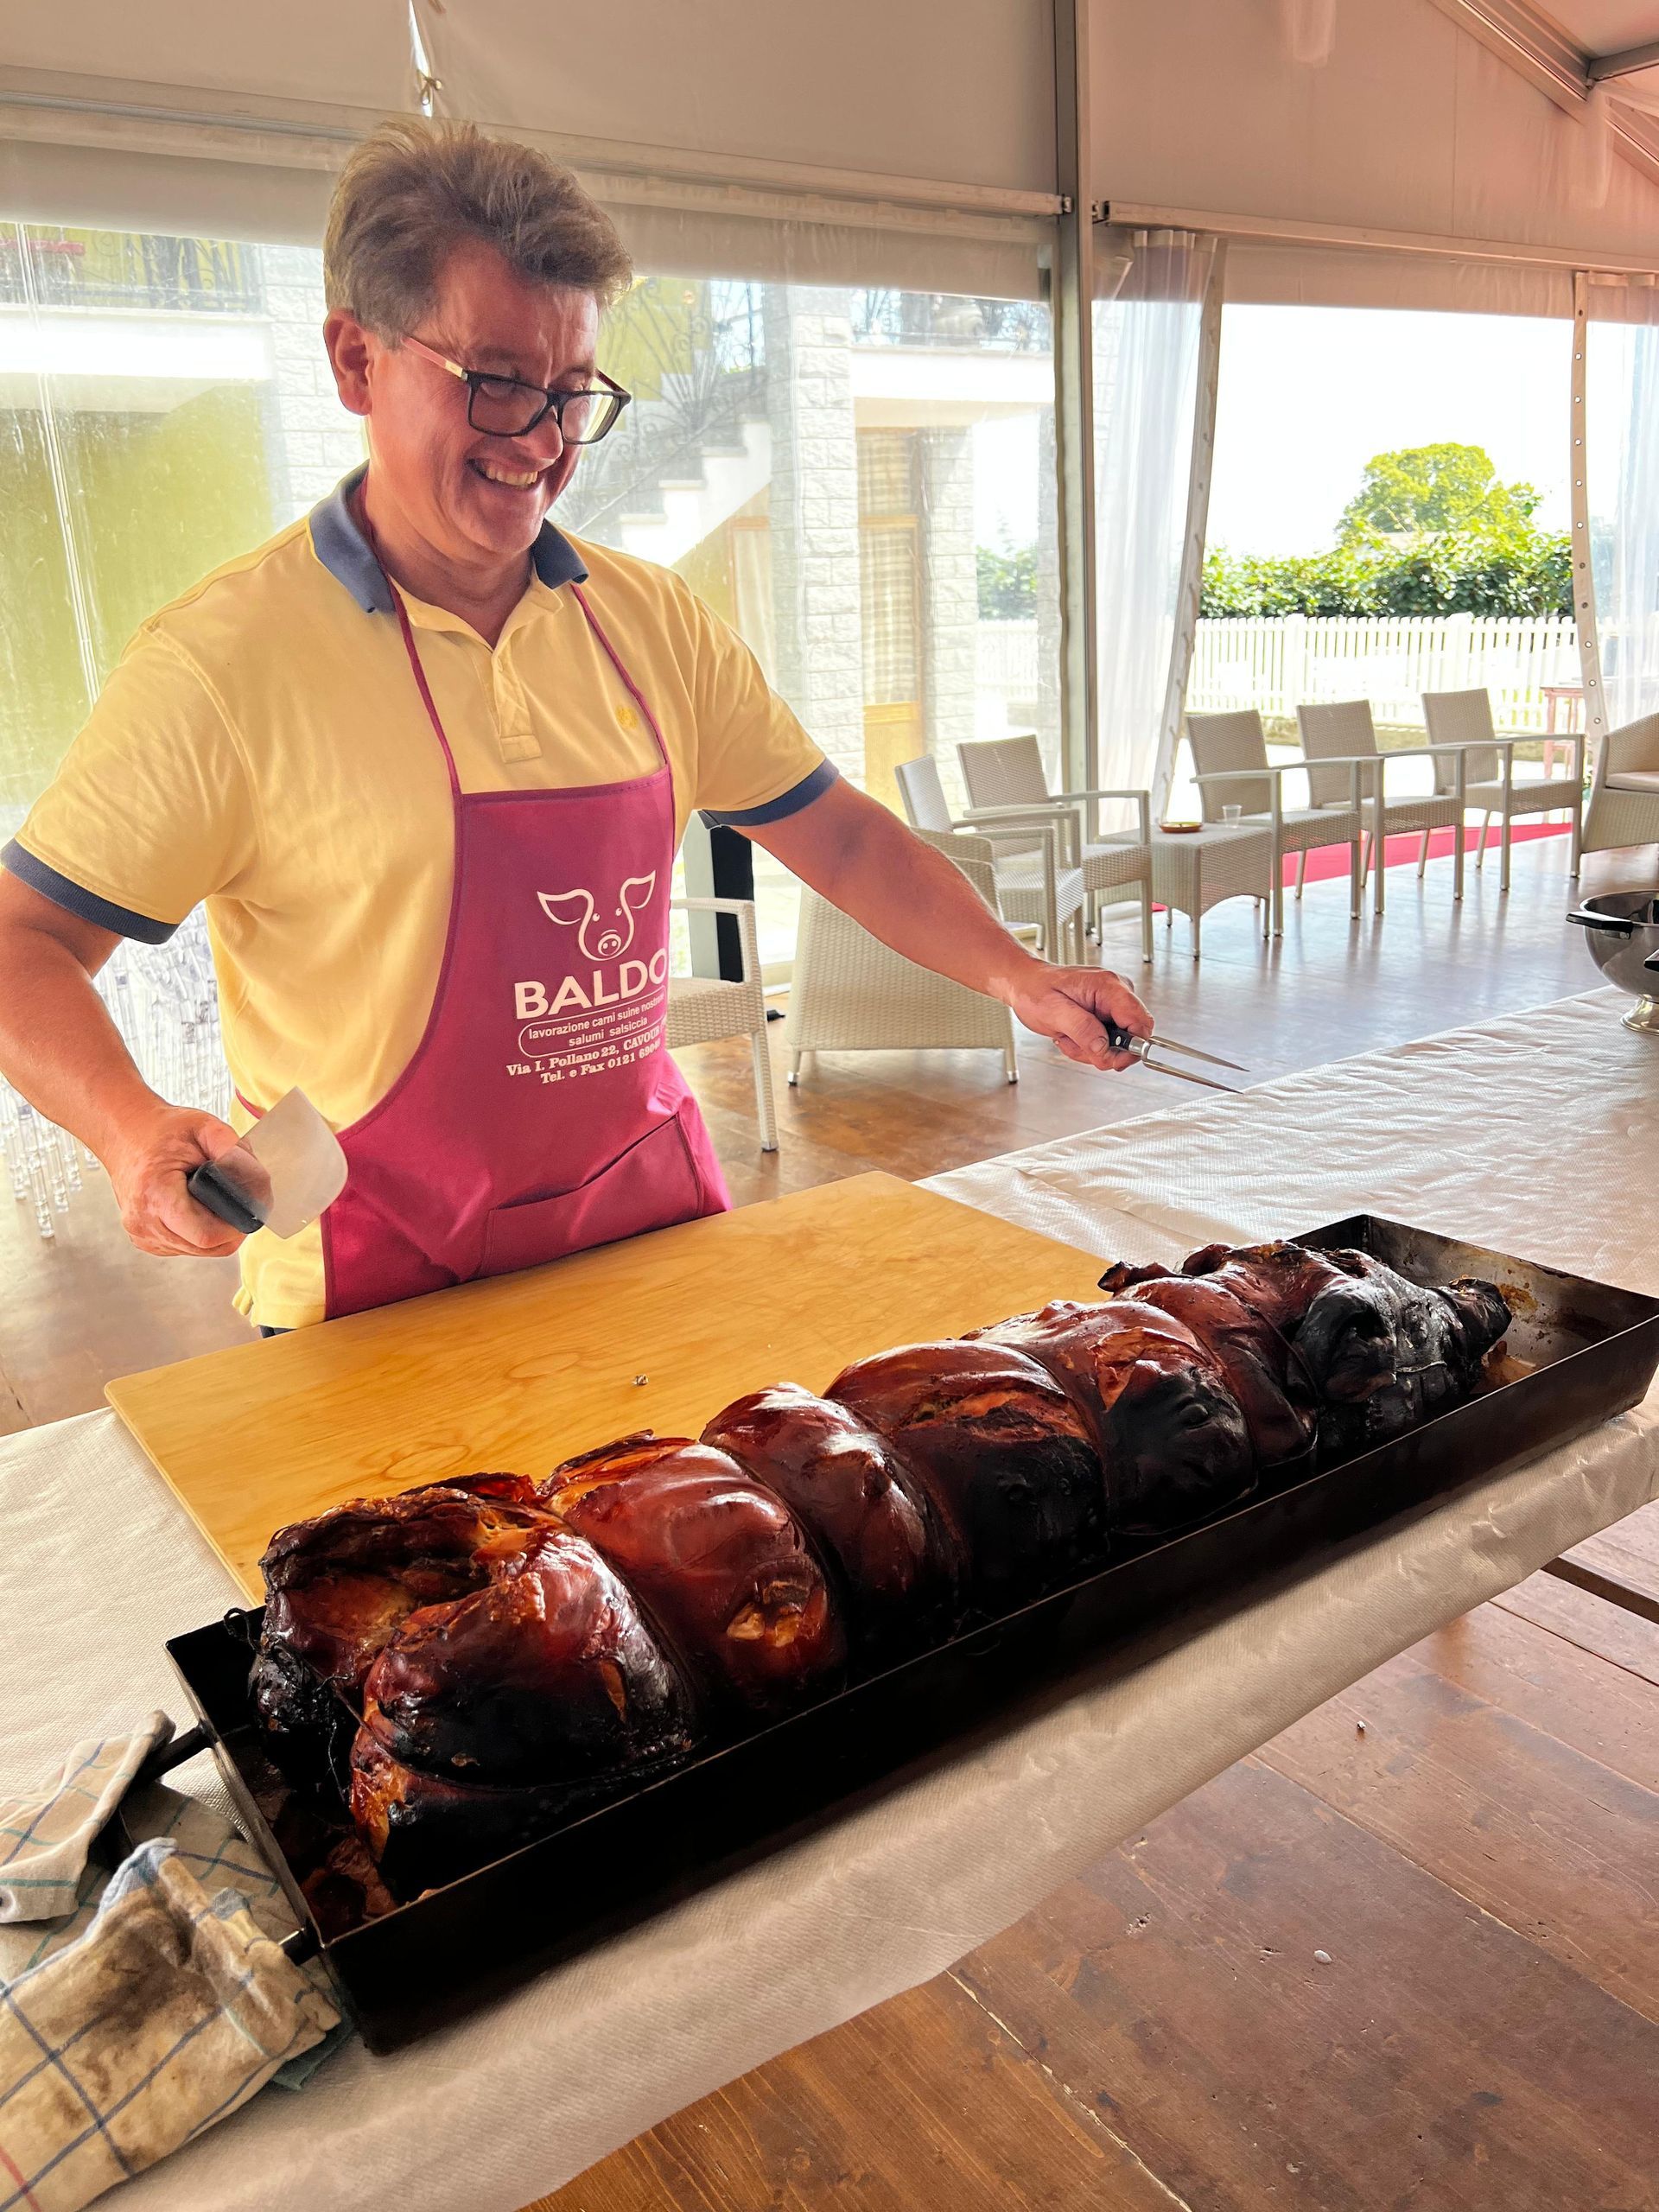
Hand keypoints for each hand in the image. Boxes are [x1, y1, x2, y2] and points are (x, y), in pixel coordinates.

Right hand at [102, 1105, 255, 1257]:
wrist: (125, 1134)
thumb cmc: (160, 1131)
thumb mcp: (204, 1127)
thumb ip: (234, 1152)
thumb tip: (259, 1181)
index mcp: (156, 1194)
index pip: (206, 1235)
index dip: (235, 1226)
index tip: (248, 1209)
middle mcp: (144, 1221)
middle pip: (206, 1247)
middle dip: (230, 1229)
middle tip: (237, 1203)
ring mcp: (141, 1234)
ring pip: (197, 1251)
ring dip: (215, 1232)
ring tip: (214, 1202)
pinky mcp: (144, 1240)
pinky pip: (184, 1247)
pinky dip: (197, 1233)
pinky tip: (197, 1210)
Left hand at [996, 958, 1153, 1071]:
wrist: (1026, 986)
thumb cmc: (1036, 991)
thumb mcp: (1054, 1012)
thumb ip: (1082, 1029)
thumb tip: (1104, 1047)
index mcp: (1109, 986)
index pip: (1140, 1021)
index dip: (1131, 1046)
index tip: (1110, 1057)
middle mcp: (1117, 993)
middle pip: (1133, 1037)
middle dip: (1105, 1051)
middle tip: (1077, 1044)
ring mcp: (1113, 1005)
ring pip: (1120, 1045)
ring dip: (1092, 1050)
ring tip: (1069, 1036)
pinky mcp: (1107, 1015)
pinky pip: (1109, 1043)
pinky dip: (1090, 1047)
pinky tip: (1073, 1036)